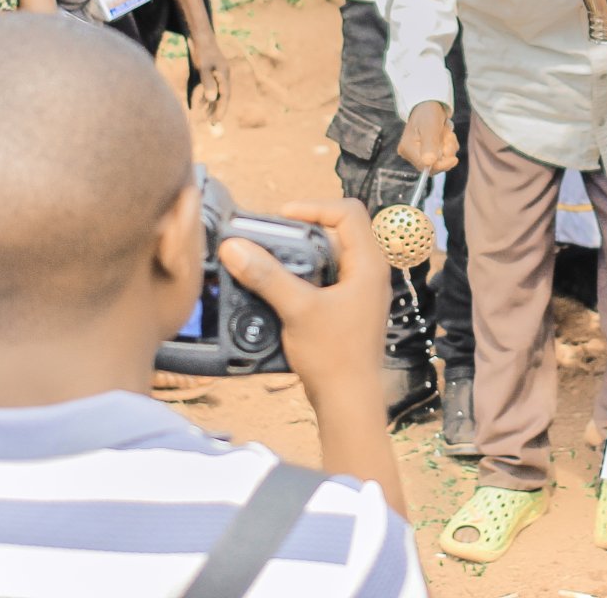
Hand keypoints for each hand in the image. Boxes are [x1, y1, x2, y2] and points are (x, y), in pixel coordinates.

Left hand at [187, 30, 231, 119]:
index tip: (216, 121)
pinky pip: (212, 88)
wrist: (200, 36)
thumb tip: (212, 100)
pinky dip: (207, 97)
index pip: (225, 96)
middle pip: (222, 96)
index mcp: (224, 75)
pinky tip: (201, 104)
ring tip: (207, 118)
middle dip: (218, 110)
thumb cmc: (202, 52)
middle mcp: (223, 76)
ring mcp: (218, 74)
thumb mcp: (203, 68)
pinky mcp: (211, 72)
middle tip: (213, 123)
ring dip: (212, 105)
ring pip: (217, 93)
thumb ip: (208, 83)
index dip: (221, 109)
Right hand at [220, 199, 389, 404]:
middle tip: (274, 234)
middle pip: (341, 229)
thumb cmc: (333, 357)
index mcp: (369, 264)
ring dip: (305, 250)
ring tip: (275, 256)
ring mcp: (363, 291)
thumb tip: (234, 248)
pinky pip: (331, 275)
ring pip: (335, 253)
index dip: (315, 206)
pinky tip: (284, 284)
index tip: (283, 216)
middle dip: (306, 227)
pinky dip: (308, 272)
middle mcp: (371, 272)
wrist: (349, 400)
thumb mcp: (296, 310)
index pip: (349, 212)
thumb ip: (266, 276)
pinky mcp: (351, 307)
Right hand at [397, 100, 458, 172]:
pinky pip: (445, 155)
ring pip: (442, 159)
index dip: (441, 165)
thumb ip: (429, 145)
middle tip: (448, 137)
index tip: (454, 159)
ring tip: (446, 131)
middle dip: (446, 152)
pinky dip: (449, 145)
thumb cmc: (427, 112)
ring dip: (449, 146)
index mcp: (408, 149)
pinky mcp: (430, 150)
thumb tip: (429, 162)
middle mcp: (412, 153)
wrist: (430, 102)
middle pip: (434, 165)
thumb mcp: (429, 127)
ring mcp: (421, 152)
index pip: (425, 167)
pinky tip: (446, 133)